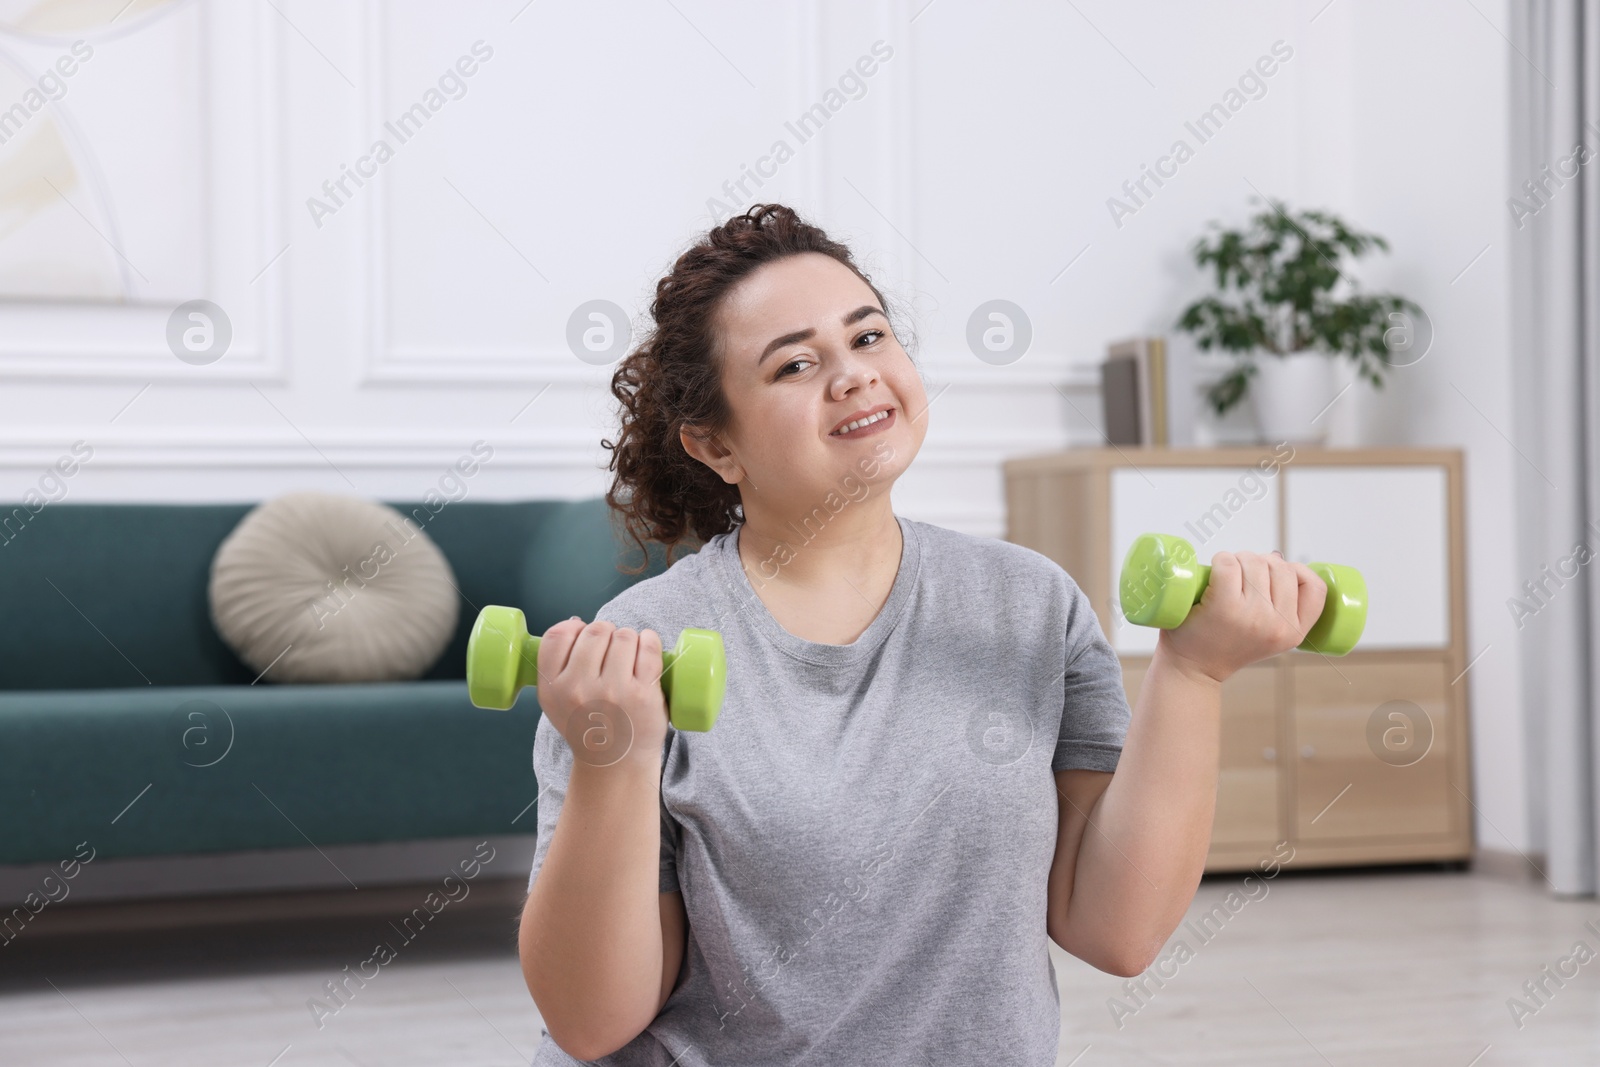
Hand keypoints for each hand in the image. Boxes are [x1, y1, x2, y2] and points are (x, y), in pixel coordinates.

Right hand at [535, 617, 669, 767]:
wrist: (615, 762)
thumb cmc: (588, 724)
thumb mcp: (556, 700)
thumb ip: (557, 665)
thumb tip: (577, 622)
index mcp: (553, 688)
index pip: (558, 635)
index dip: (574, 628)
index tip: (584, 637)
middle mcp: (579, 689)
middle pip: (596, 630)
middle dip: (607, 634)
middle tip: (611, 654)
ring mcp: (613, 692)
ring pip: (624, 636)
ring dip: (629, 640)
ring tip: (629, 658)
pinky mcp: (643, 694)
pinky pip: (649, 647)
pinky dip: (650, 640)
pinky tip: (647, 648)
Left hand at [1159, 550, 1327, 685]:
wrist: (1192, 668)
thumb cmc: (1225, 640)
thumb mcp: (1268, 633)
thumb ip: (1280, 603)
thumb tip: (1276, 556)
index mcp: (1294, 633)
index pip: (1316, 587)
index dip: (1298, 571)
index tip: (1276, 574)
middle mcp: (1278, 625)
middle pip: (1280, 567)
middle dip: (1259, 562)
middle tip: (1240, 576)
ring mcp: (1252, 615)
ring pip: (1254, 561)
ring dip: (1238, 560)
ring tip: (1226, 578)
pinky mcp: (1224, 606)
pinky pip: (1228, 563)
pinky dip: (1219, 560)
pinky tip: (1212, 575)